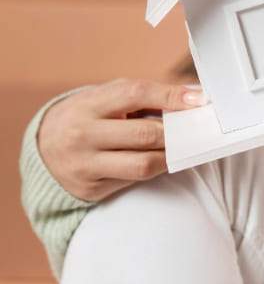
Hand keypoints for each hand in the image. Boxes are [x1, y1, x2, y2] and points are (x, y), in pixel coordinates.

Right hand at [37, 79, 207, 201]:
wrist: (43, 147)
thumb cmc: (89, 116)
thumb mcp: (107, 97)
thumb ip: (146, 95)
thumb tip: (194, 95)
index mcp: (88, 104)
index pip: (136, 94)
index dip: (172, 96)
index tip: (200, 99)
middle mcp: (82, 134)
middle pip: (145, 133)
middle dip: (176, 132)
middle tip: (194, 130)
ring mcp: (84, 165)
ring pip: (143, 164)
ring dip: (170, 156)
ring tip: (180, 148)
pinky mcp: (91, 189)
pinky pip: (134, 181)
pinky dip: (154, 170)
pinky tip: (161, 161)